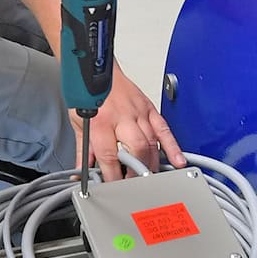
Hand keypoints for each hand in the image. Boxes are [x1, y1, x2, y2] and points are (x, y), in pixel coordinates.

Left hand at [70, 63, 186, 179]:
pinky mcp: (149, 108)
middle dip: (137, 171)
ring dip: (152, 163)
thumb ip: (83, 151)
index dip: (112, 175)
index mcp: (101, 122)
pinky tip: (177, 160)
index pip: (109, 155)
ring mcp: (138, 112)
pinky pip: (164, 129)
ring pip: (151, 142)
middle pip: (136, 148)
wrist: (97, 70)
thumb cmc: (87, 94)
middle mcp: (122, 117)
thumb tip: (80, 173)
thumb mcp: (79, 123)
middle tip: (134, 185)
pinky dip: (172, 146)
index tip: (113, 187)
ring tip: (150, 178)